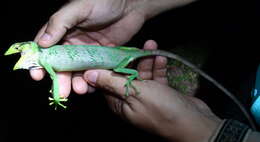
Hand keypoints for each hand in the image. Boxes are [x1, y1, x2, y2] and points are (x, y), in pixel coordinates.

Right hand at [30, 0, 146, 96]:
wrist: (130, 6)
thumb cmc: (103, 1)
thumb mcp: (78, 8)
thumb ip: (60, 23)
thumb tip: (41, 43)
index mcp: (62, 30)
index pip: (46, 48)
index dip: (40, 62)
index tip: (38, 76)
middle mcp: (73, 43)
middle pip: (62, 65)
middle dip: (61, 79)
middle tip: (62, 92)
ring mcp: (88, 52)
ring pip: (78, 72)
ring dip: (77, 82)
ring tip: (80, 90)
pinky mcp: (102, 58)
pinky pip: (95, 72)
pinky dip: (93, 81)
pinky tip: (92, 87)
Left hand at [83, 41, 221, 141]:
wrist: (193, 122)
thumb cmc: (161, 108)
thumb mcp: (134, 93)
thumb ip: (111, 82)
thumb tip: (88, 75)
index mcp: (119, 103)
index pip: (107, 82)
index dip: (109, 65)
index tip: (111, 49)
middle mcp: (130, 100)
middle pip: (126, 75)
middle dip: (131, 60)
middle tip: (137, 45)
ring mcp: (147, 96)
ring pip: (142, 74)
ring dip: (146, 61)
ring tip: (151, 45)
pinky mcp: (161, 93)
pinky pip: (156, 78)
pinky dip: (158, 68)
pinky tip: (161, 58)